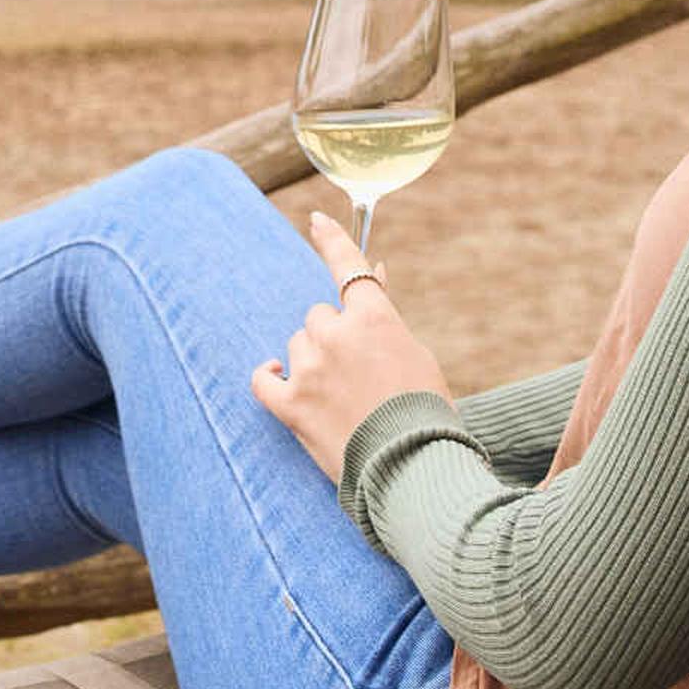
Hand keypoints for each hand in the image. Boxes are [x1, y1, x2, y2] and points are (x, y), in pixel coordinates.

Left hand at [253, 213, 450, 478]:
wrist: (414, 468)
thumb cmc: (425, 411)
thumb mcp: (417, 353)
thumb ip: (386, 316)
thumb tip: (376, 272)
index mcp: (374, 318)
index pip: (348, 266)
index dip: (332, 240)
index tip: (316, 220)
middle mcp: (337, 334)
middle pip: (319, 317)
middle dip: (333, 337)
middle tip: (356, 372)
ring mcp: (310, 369)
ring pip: (296, 345)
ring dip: (310, 361)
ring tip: (339, 396)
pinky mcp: (291, 405)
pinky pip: (263, 379)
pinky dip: (269, 375)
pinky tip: (276, 375)